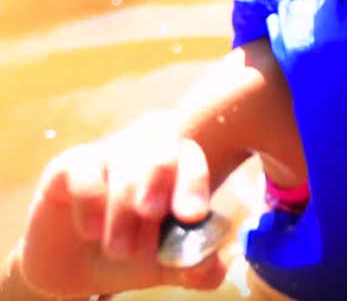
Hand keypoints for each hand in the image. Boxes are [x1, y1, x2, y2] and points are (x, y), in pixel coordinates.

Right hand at [18, 129, 227, 298]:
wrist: (76, 269)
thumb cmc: (132, 254)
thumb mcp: (166, 265)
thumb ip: (195, 266)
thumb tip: (213, 264)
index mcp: (179, 167)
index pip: (193, 156)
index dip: (194, 181)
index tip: (192, 215)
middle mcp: (146, 151)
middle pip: (162, 140)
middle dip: (158, 177)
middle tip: (151, 214)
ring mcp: (108, 154)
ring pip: (123, 155)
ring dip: (123, 205)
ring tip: (121, 249)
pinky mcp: (69, 166)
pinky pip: (83, 168)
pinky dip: (91, 201)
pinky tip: (92, 231)